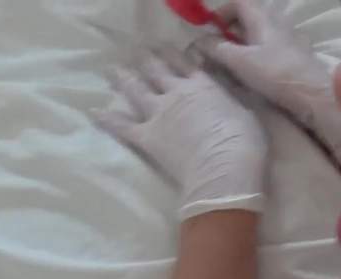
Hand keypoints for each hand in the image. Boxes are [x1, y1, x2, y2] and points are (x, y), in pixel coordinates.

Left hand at [93, 46, 268, 220]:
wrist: (224, 168)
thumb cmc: (244, 143)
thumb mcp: (247, 114)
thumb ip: (233, 101)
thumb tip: (230, 96)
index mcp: (203, 86)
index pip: (184, 64)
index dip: (173, 54)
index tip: (163, 48)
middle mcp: (177, 93)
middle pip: (156, 70)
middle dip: (146, 60)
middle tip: (136, 52)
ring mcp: (159, 113)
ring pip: (135, 90)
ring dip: (122, 78)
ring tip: (112, 70)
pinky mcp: (147, 136)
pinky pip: (122, 126)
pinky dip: (107, 119)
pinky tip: (94, 112)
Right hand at [194, 0, 340, 164]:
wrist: (313, 95)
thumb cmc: (275, 74)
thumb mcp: (239, 61)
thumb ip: (216, 49)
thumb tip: (199, 41)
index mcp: (263, 18)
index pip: (240, 2)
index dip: (222, 12)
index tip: (210, 28)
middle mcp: (278, 24)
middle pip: (252, 17)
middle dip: (233, 29)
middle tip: (220, 48)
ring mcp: (291, 40)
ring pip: (263, 34)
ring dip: (246, 44)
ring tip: (235, 63)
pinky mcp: (299, 58)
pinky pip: (274, 49)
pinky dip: (261, 55)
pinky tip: (258, 73)